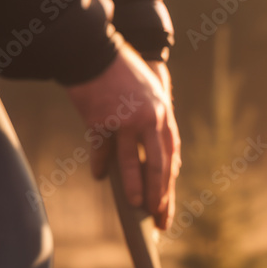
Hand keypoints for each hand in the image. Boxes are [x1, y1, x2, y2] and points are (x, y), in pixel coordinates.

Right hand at [65, 45, 179, 228]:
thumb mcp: (149, 96)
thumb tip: (158, 158)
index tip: (167, 202)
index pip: (171, 156)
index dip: (169, 181)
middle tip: (158, 216)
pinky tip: (99, 176)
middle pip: (158, 163)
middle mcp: (149, 119)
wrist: (96, 51)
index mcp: (163, 115)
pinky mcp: (101, 118)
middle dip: (159, 193)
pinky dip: (99, 163)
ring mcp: (125, 119)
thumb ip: (154, 124)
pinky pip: (101, 148)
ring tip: (136, 205)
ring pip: (131, 160)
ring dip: (134, 185)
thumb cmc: (122, 75)